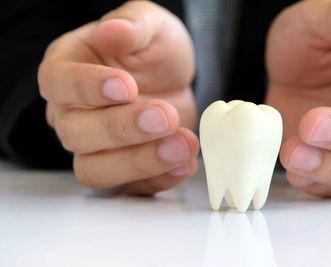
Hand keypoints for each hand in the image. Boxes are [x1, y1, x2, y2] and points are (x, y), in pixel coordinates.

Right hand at [38, 1, 198, 194]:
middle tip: (164, 116)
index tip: (127, 86)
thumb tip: (111, 31)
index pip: (58, 83)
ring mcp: (97, 148)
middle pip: (77, 133)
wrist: (172, 79)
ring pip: (96, 170)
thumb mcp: (149, 25)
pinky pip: (132, 188)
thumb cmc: (151, 50)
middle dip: (122, 128)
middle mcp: (73, 115)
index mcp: (68, 71)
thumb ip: (132, 25)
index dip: (87, 87)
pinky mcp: (126, 170)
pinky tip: (186, 163)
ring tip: (182, 145)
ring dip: (140, 162)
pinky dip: (160, 180)